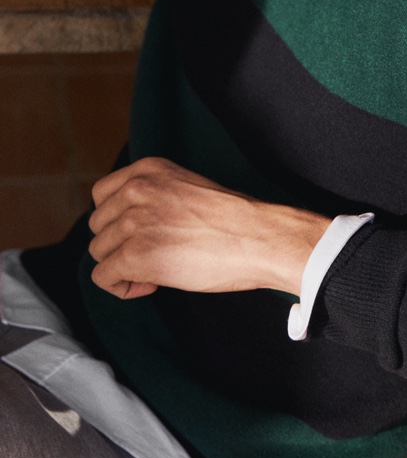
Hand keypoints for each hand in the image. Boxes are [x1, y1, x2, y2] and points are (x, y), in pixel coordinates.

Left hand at [87, 157, 330, 300]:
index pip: (102, 196)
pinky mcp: (135, 255)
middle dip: (121, 245)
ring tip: (160, 269)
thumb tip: (125, 226)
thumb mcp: (186, 187)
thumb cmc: (232, 220)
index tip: (145, 232)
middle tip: (157, 253)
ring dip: (124, 267)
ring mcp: (133, 221)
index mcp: (149, 169)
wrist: (257, 238)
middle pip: (99, 227)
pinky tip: (154, 284)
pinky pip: (104, 278)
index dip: (118, 220)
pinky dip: (124, 288)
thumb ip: (153, 196)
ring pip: (99, 253)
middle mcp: (137, 189)